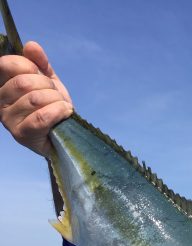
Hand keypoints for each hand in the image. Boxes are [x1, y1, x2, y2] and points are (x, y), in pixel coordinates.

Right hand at [0, 41, 72, 155]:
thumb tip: (31, 45)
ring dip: (56, 100)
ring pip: (35, 100)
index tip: (41, 74)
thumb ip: (40, 63)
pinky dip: (58, 111)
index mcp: (2, 85)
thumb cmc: (52, 107)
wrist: (64, 133)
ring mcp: (8, 121)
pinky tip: (65, 112)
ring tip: (62, 106)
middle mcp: (0, 103)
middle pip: (23, 83)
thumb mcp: (48, 81)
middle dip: (47, 86)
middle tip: (56, 95)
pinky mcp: (21, 135)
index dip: (28, 65)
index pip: (5, 64)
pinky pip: (41, 117)